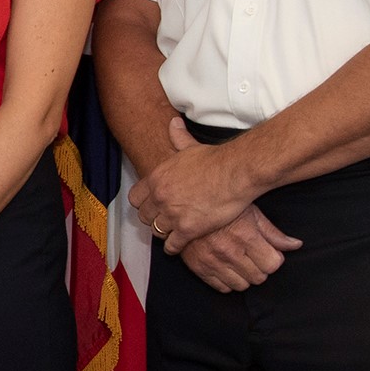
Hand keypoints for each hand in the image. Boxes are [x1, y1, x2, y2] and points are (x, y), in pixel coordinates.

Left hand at [131, 117, 259, 253]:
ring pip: (157, 231)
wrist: (234, 173)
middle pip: (144, 216)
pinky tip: (178, 246)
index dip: (143, 204)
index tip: (149, 207)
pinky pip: (172, 245)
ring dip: (163, 233)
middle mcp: (159, 197)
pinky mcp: (188, 229)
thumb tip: (173, 122)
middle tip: (161, 221)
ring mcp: (172, 214)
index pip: (135, 198)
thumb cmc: (214, 159)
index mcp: (156, 178)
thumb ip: (177, 137)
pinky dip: (174, 247)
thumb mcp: (189, 146)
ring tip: (170, 234)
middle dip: (152, 219)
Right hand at [176, 204, 302, 291]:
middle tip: (252, 255)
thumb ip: (273, 233)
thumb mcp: (250, 213)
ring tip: (238, 261)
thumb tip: (296, 245)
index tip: (267, 252)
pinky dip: (227, 281)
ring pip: (242, 286)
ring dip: (243, 276)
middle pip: (259, 277)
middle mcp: (229, 251)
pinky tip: (225, 266)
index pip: (273, 264)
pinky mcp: (199, 268)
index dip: (273, 258)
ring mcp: (213, 261)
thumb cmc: (220, 206)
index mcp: (245, 236)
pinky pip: (222, 288)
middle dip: (259, 267)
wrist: (184, 205)